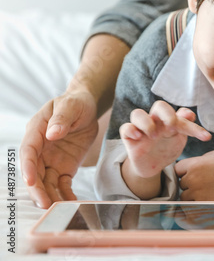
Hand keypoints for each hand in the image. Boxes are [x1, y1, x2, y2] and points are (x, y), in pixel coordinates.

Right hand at [19, 91, 98, 208]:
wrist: (87, 108)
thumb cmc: (75, 103)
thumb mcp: (70, 106)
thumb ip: (62, 119)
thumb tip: (52, 133)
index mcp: (36, 131)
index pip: (29, 151)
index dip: (27, 167)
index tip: (30, 180)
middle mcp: (40, 149)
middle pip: (34, 171)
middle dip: (37, 188)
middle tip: (45, 203)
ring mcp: (51, 160)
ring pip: (46, 181)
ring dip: (50, 195)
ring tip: (58, 208)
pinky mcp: (64, 167)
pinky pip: (62, 183)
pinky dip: (66, 193)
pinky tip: (71, 202)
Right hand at [120, 101, 210, 178]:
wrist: (153, 166)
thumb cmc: (167, 149)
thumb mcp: (179, 140)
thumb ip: (185, 128)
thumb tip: (190, 113)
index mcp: (171, 121)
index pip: (182, 115)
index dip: (193, 124)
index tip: (206, 137)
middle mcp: (156, 121)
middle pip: (159, 106)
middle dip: (167, 114)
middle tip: (172, 127)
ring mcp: (142, 128)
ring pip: (138, 114)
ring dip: (147, 123)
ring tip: (153, 136)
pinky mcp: (130, 137)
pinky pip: (125, 128)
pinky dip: (131, 130)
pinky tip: (138, 137)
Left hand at [174, 149, 213, 200]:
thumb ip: (200, 159)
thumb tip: (191, 165)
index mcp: (195, 164)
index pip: (176, 169)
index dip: (183, 171)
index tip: (189, 172)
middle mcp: (194, 179)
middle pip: (180, 184)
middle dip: (188, 183)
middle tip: (202, 182)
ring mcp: (199, 194)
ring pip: (185, 197)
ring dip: (192, 195)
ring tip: (207, 191)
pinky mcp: (205, 205)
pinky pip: (192, 207)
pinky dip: (197, 204)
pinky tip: (208, 199)